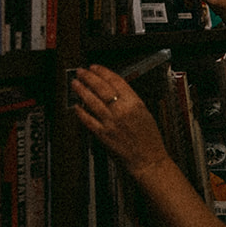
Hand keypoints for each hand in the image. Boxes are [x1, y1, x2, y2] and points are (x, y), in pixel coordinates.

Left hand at [71, 64, 170, 179]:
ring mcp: (111, 123)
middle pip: (102, 88)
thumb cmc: (149, 138)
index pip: (116, 81)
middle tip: (81, 72)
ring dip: (82, 91)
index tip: (95, 67)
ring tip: (75, 84)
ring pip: (92, 102)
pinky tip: (76, 106)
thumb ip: (130, 100)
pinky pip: (88, 121)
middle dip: (89, 77)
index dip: (103, 72)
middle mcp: (122, 111)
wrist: (148, 159)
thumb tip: (115, 89)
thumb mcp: (145, 112)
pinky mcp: (103, 135)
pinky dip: (81, 112)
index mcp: (135, 103)